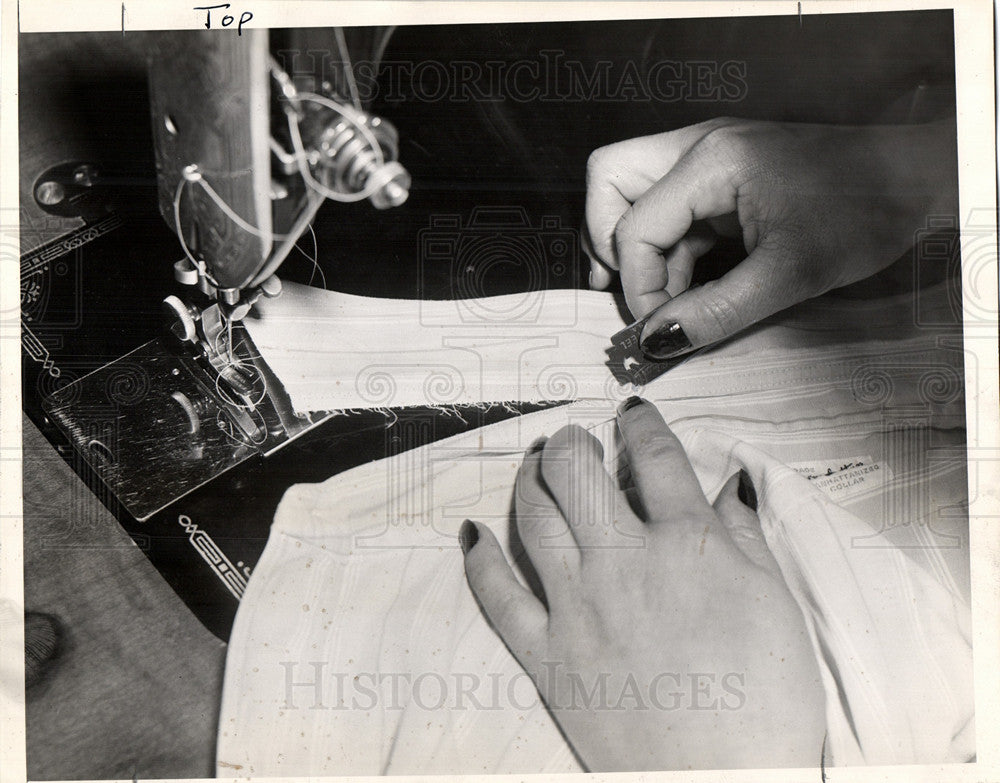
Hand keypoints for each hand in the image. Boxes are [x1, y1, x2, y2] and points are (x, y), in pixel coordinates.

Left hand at [459, 398, 825, 770]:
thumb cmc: (765, 699)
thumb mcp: (775, 606)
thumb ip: (744, 539)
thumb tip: (730, 485)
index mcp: (686, 544)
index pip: (656, 458)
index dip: (642, 424)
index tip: (633, 412)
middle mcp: (622, 562)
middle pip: (577, 473)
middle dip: (572, 441)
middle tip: (576, 438)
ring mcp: (577, 606)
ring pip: (535, 518)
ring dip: (529, 479)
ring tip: (535, 463)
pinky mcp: (547, 653)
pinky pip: (498, 597)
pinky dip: (480, 560)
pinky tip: (472, 532)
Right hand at [584, 118, 957, 358]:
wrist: (915, 178)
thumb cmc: (864, 214)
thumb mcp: (791, 275)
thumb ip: (716, 312)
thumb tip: (655, 342)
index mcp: (713, 161)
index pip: (634, 225)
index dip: (637, 286)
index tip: (658, 330)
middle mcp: (700, 147)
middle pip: (610, 180)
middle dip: (607, 241)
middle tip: (633, 292)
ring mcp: (708, 156)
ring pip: (631, 192)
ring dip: (637, 250)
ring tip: (665, 299)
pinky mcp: (720, 174)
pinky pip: (667, 207)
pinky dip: (666, 250)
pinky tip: (688, 287)